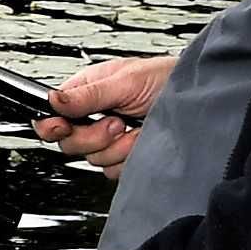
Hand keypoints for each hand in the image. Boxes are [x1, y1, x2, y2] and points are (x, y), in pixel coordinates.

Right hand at [33, 54, 172, 178]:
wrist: (199, 102)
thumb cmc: (167, 80)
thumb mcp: (126, 81)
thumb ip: (89, 94)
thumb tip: (53, 99)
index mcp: (87, 93)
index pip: (53, 114)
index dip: (52, 125)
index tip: (62, 127)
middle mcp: (94, 116)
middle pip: (69, 142)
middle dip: (94, 136)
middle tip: (117, 122)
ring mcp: (109, 139)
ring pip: (92, 158)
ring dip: (117, 146)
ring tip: (135, 127)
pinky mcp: (123, 157)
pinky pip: (112, 170)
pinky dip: (128, 158)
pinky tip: (142, 141)